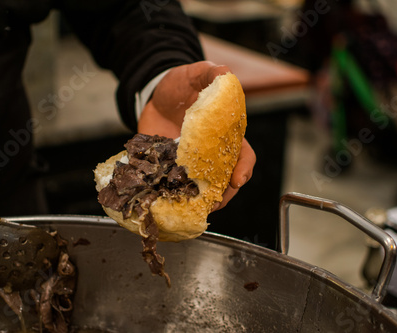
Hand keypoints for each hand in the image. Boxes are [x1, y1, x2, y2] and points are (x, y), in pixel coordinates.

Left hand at [138, 61, 255, 210]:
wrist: (152, 95)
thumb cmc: (178, 85)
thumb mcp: (194, 74)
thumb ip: (210, 73)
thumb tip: (226, 74)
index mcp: (226, 133)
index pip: (243, 155)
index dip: (244, 169)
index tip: (237, 180)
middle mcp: (212, 153)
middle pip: (226, 180)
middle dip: (224, 194)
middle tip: (214, 204)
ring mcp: (193, 163)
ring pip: (205, 189)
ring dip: (202, 202)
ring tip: (194, 209)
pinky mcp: (173, 169)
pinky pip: (178, 188)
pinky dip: (177, 198)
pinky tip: (173, 204)